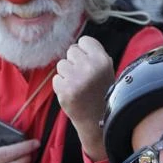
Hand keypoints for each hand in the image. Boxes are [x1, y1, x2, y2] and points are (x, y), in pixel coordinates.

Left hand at [53, 36, 113, 160]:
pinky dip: (61, 86)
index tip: (88, 63)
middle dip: (74, 62)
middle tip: (83, 77)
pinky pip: (56, 79)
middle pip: (71, 51)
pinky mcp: (64, 91)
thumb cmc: (101, 93)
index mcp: (103, 60)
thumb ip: (94, 56)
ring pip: (61, 64)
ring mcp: (76, 79)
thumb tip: (77, 45)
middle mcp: (90, 68)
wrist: (98, 121)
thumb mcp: (107, 71)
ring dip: (66, 74)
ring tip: (78, 86)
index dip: (84, 52)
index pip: (84, 41)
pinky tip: (72, 94)